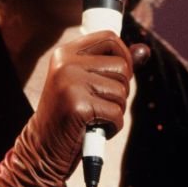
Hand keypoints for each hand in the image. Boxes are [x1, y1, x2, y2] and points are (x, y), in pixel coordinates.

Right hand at [26, 31, 143, 179]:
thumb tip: (145, 50)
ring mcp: (70, 84)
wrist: (42, 148)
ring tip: (96, 117)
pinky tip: (95, 129)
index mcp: (65, 53)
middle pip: (121, 66)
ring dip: (117, 110)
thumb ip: (112, 66)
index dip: (124, 55)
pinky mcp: (78, 106)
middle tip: (104, 103)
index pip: (109, 38)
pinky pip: (116, 113)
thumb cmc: (68, 116)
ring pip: (121, 91)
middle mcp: (65, 64)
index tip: (122, 75)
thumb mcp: (85, 84)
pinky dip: (113, 126)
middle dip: (122, 89)